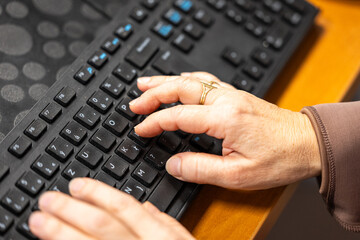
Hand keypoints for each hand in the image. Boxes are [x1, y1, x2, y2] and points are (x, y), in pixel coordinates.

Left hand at [29, 178, 193, 239]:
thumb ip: (167, 223)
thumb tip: (145, 207)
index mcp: (160, 237)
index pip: (125, 208)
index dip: (98, 194)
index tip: (76, 185)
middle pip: (101, 226)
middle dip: (71, 211)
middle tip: (48, 200)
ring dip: (60, 234)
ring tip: (39, 221)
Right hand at [130, 72, 320, 189]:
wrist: (309, 142)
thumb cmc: (281, 158)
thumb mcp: (239, 175)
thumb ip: (201, 169)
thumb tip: (173, 165)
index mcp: (225, 118)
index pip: (178, 116)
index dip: (154, 122)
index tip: (140, 129)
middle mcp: (227, 100)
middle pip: (181, 88)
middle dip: (154, 93)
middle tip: (134, 101)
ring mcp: (232, 95)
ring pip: (192, 80)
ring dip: (167, 82)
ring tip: (146, 84)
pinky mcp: (237, 96)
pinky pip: (205, 81)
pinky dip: (186, 80)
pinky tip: (179, 82)